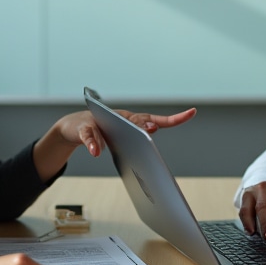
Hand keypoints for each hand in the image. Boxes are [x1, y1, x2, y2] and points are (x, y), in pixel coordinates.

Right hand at [57, 106, 196, 157]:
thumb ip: (137, 147)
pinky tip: (94, 151)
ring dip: (122, 131)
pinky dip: (92, 143)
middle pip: (135, 121)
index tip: (191, 113)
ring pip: (113, 126)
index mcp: (132, 121)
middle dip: (144, 126)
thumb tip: (152, 150)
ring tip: (131, 136)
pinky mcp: (83, 127)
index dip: (174, 118)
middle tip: (151, 130)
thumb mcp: (122, 139)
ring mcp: (101, 121)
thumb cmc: (103, 131)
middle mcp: (119, 118)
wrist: (74, 127)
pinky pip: (89, 135)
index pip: (155, 120)